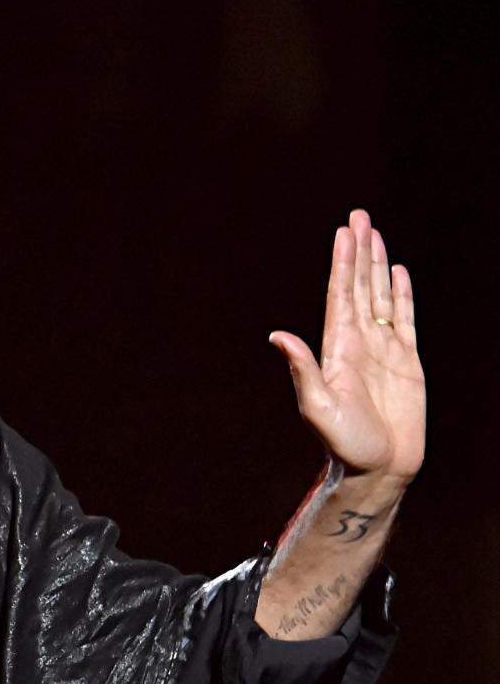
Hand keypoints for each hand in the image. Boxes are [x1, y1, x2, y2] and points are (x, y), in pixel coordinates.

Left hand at [268, 209, 424, 485]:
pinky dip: (400, 295)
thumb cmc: (344, 443)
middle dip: (359, 251)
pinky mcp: (406, 364)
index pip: (340, 295)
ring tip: (375, 233)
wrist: (377, 468)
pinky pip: (403, 320)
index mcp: (337, 348)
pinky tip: (396, 273)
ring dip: (377, 264)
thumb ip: (302, 369)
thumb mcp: (318, 406)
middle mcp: (358, 342)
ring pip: (380, 296)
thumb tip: (277, 336)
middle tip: (359, 216)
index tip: (344, 233)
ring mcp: (383, 351)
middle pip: (359, 286)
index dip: (342, 263)